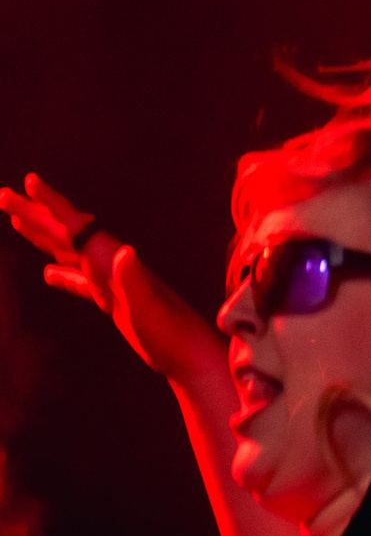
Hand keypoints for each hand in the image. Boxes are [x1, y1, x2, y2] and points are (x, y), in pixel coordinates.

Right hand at [1, 172, 224, 384]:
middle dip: (34, 213)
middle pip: (64, 232)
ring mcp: (109, 282)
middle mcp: (109, 264)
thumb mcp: (146, 308)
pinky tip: (47, 274)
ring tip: (18, 221)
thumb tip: (125, 251)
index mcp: (112, 260)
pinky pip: (79, 280)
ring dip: (42, 235)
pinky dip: (62, 274)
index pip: (76, 225)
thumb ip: (133, 280)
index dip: (51, 204)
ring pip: (68, 252)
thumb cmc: (168, 332)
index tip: (30, 181)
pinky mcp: (111, 300)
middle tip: (3, 195)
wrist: (187, 354)